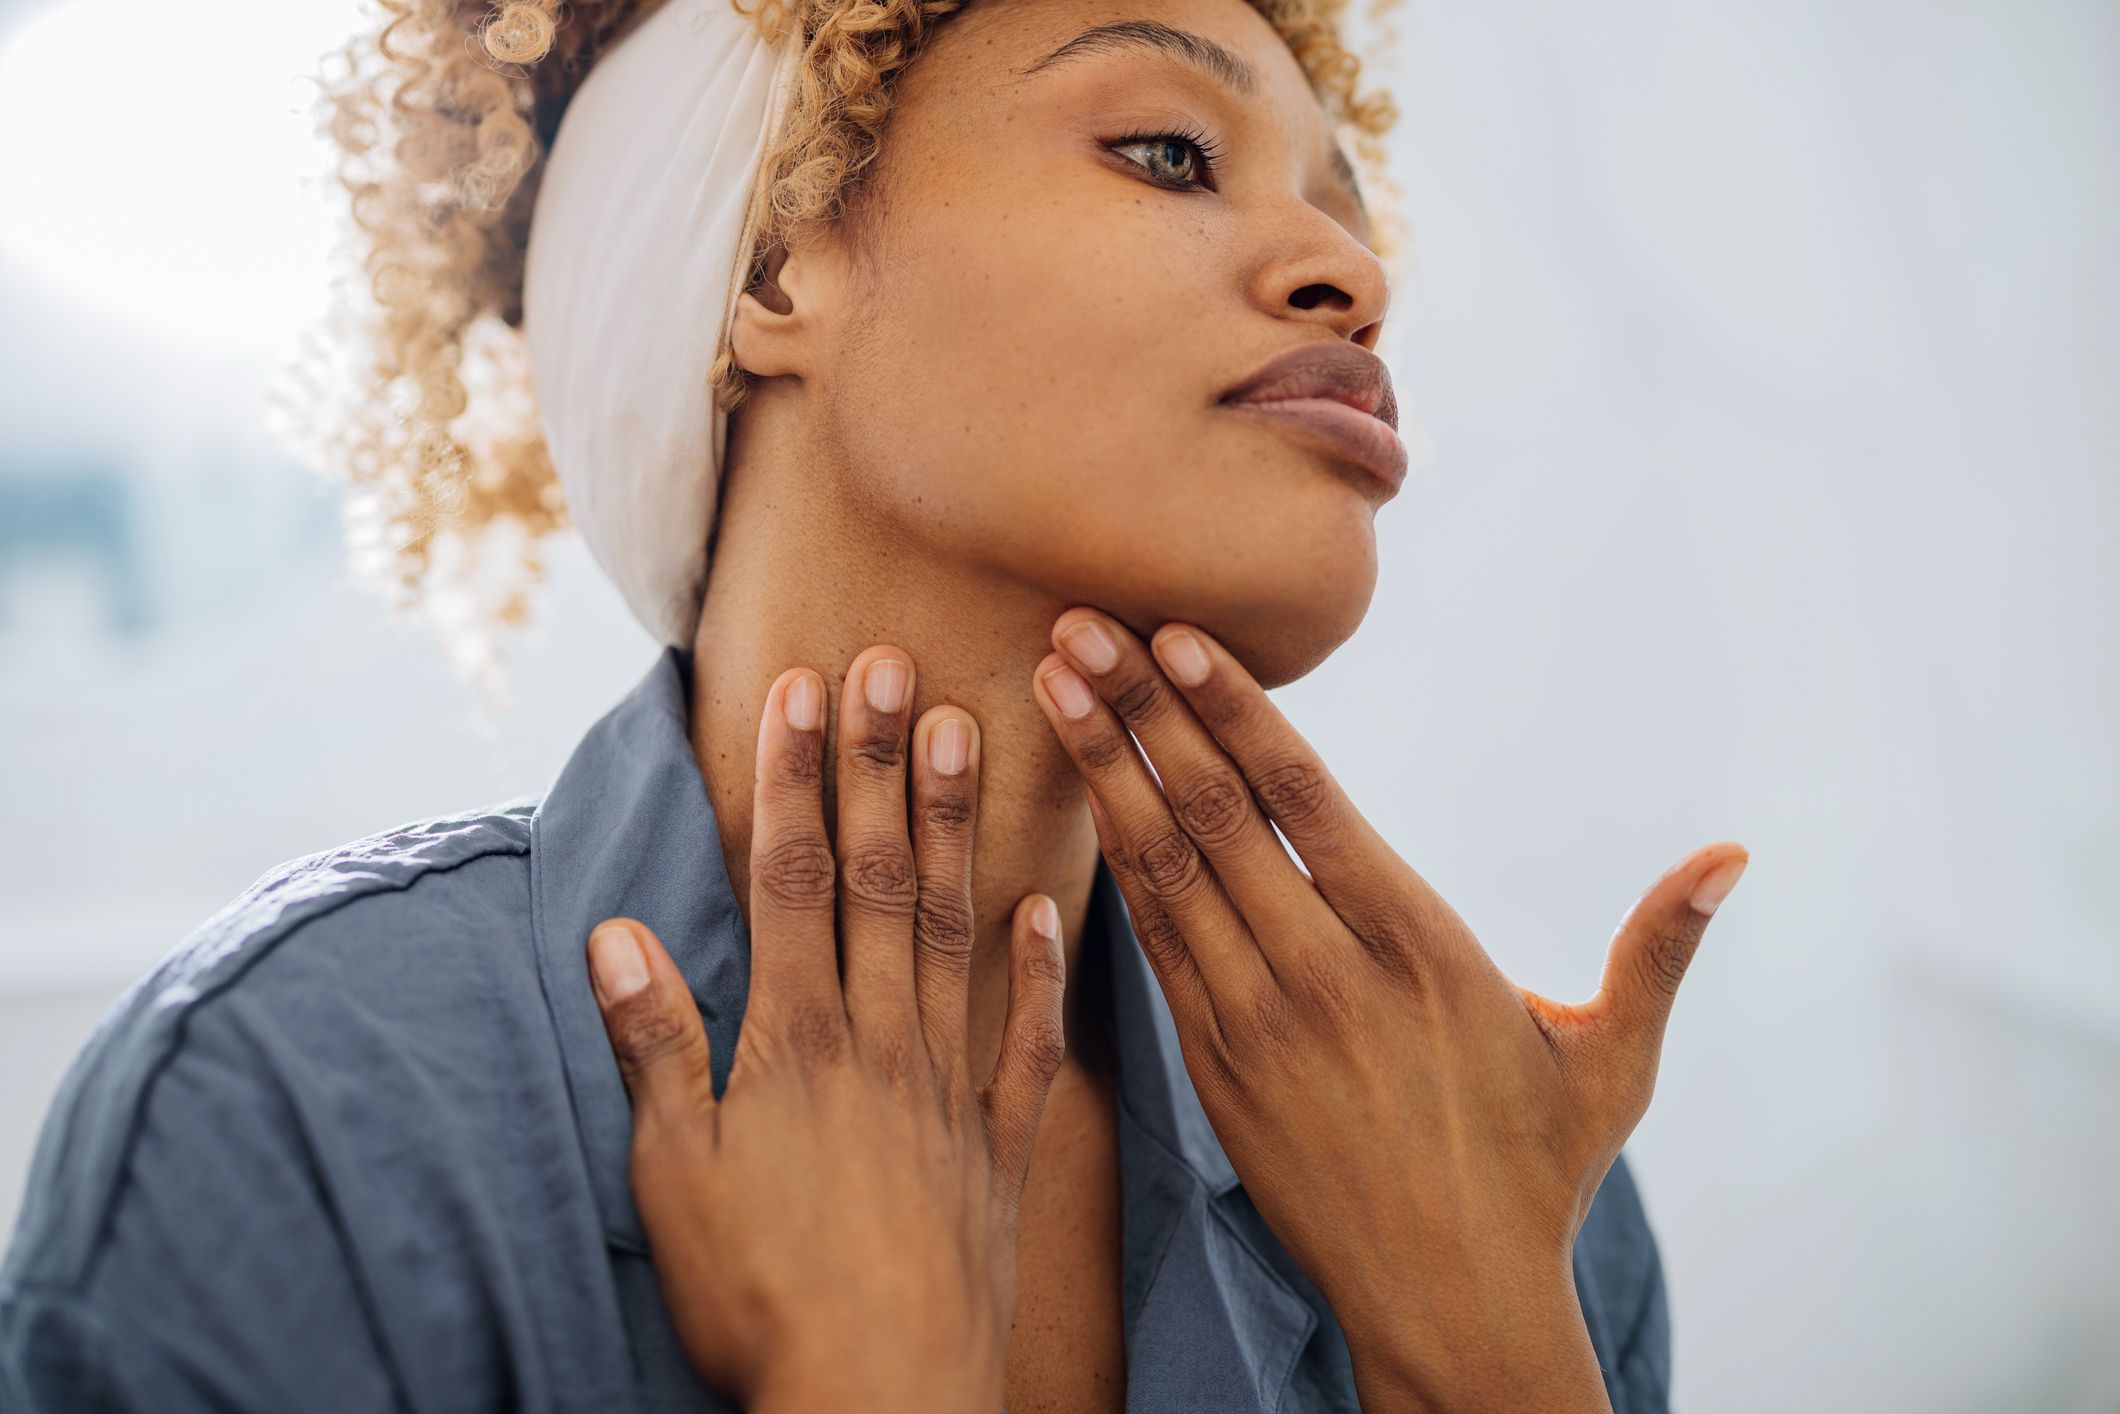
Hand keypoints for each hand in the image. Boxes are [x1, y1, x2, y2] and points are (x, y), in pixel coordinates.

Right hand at [586, 647, 1068, 1412]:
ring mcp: (952, 1088)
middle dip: (884, 767)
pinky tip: (1051, 901)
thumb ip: (654, 1048)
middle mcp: (881, 1041)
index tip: (805, 687)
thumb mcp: (675, 1178)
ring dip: (958, 830)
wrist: (881, 1401)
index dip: (798, 777)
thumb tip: (615, 932)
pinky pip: (1028, 1042)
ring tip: (973, 733)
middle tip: (899, 663)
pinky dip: (1037, 969)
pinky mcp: (1001, 1147)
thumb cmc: (761, 1300)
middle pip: (881, 880)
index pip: (795, 878)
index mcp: (796, 1041)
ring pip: (955, 931)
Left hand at [1031, 610, 1746, 1410]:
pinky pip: (1155, 946)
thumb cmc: (1536, 1174)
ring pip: (1166, 871)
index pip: (1304, 799)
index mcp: (1417, 946)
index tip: (1174, 636)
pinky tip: (1085, 799)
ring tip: (1054, 684)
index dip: (1233, 709)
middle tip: (1077, 625)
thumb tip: (1735, 853)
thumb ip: (1659, 947)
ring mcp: (1257, 1023)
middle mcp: (1325, 974)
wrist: (1449, 1307)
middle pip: (1215, 815)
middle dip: (1140, 712)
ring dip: (1106, 771)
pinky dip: (1116, 865)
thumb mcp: (1613, 1059)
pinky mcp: (1216, 1070)